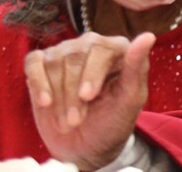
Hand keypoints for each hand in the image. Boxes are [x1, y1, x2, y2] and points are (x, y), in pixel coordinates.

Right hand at [24, 32, 155, 169]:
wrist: (86, 144)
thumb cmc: (113, 120)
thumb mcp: (130, 99)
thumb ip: (137, 68)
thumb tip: (148, 36)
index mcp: (117, 48)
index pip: (101, 49)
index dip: (92, 73)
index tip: (87, 97)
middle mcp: (91, 44)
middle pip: (74, 57)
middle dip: (72, 93)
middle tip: (75, 121)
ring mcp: (65, 51)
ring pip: (54, 62)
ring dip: (58, 97)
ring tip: (66, 122)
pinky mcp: (42, 63)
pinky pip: (33, 62)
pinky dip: (37, 82)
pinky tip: (44, 102)